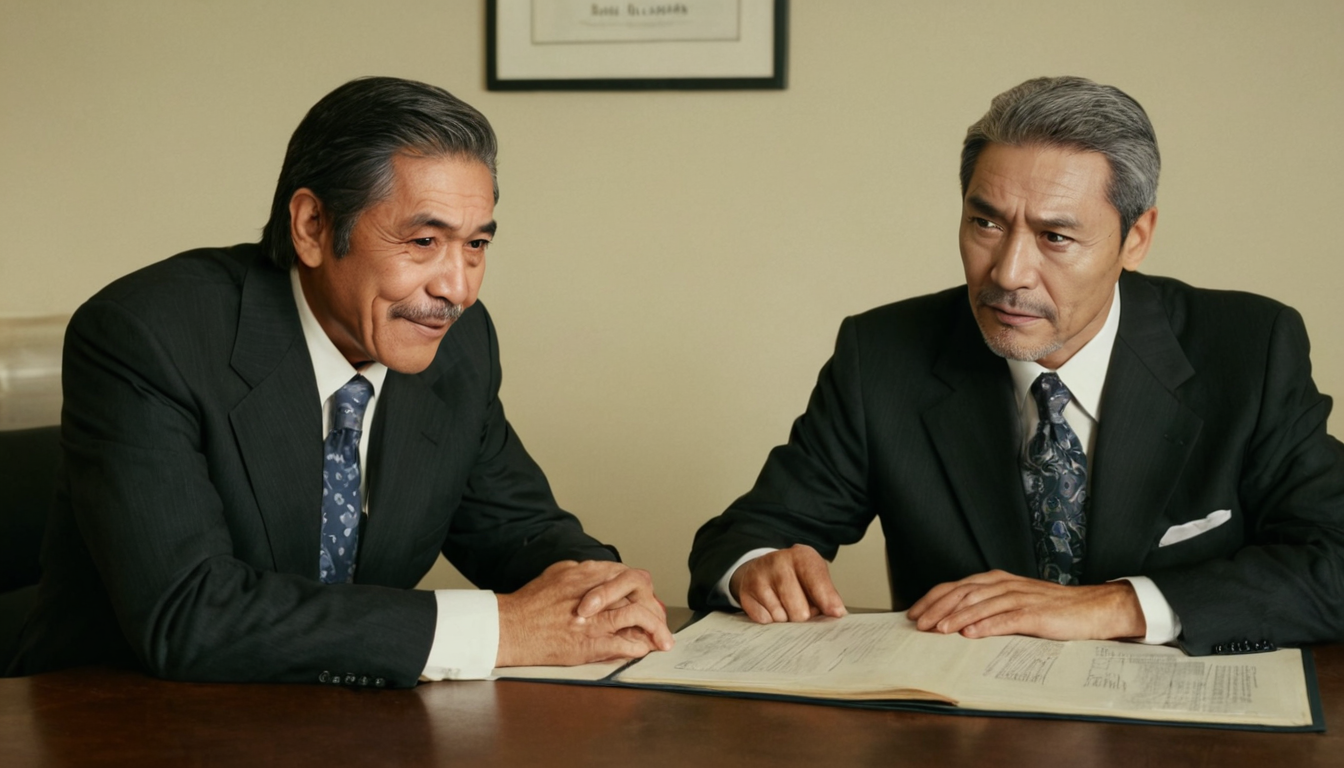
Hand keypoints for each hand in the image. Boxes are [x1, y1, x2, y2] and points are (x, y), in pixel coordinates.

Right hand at [495, 561, 673, 666]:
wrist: (509, 627)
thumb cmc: (528, 603)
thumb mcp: (556, 574)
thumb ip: (580, 573)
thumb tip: (598, 576)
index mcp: (587, 573)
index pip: (628, 577)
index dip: (643, 591)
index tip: (648, 602)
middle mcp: (594, 592)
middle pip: (640, 593)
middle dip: (656, 609)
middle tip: (662, 623)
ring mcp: (593, 619)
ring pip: (638, 616)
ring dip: (656, 629)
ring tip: (663, 641)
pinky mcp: (589, 643)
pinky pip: (624, 644)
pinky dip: (637, 647)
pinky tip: (642, 650)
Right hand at [729, 544, 846, 623]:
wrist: (762, 568)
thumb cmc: (796, 576)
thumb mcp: (816, 576)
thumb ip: (828, 594)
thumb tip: (837, 614)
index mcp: (801, 556)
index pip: (818, 582)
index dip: (828, 602)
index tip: (835, 614)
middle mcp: (778, 562)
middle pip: (799, 611)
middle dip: (804, 616)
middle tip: (802, 608)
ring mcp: (759, 577)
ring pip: (781, 618)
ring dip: (786, 618)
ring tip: (785, 605)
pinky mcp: (745, 592)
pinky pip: (764, 620)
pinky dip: (770, 619)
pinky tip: (770, 607)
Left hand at [906, 570, 1144, 640]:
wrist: (1092, 608)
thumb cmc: (1051, 609)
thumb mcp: (1013, 602)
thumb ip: (987, 606)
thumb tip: (955, 622)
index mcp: (996, 580)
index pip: (956, 586)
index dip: (932, 599)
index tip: (913, 613)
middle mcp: (1005, 585)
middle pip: (962, 593)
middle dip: (936, 609)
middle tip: (918, 625)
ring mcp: (1020, 598)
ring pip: (980, 605)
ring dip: (956, 618)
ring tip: (938, 630)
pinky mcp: (1036, 614)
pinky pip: (1007, 619)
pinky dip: (987, 626)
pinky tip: (971, 635)